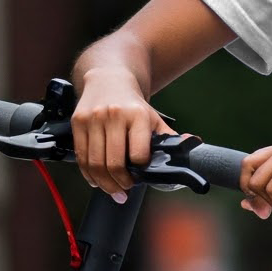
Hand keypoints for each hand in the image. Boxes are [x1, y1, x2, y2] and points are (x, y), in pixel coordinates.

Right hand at [73, 66, 171, 198]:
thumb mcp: (153, 118)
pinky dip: (88, 173)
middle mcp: (114, 115)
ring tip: (112, 190)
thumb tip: (193, 144)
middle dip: (120, 184)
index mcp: (138, 115)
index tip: (140, 178)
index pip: (138, 154)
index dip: (140, 171)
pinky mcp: (78, 121)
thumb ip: (169, 137)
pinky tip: (96, 180)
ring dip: (104, 183)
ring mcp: (94, 118)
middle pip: (114, 163)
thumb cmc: (133, 105)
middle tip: (125, 191)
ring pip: (95, 163)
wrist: (108, 80)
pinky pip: (81, 156)